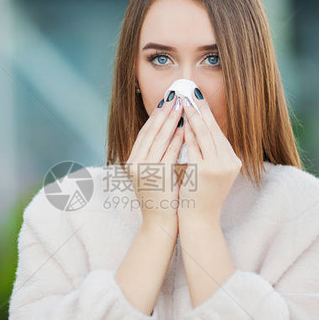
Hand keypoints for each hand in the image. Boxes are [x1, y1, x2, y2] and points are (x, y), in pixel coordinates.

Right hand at [124, 96, 185, 235]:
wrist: (159, 224)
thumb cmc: (161, 200)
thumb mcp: (153, 175)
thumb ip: (157, 155)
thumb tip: (171, 131)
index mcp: (132, 162)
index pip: (145, 133)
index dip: (156, 116)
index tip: (166, 100)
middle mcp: (135, 163)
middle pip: (150, 131)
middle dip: (164, 112)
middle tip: (175, 95)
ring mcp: (145, 169)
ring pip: (159, 138)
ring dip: (172, 120)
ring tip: (182, 105)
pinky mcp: (158, 175)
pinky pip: (169, 151)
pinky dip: (177, 138)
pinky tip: (186, 127)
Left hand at [178, 94, 241, 224]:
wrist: (199, 222)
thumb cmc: (200, 197)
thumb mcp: (208, 172)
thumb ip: (207, 153)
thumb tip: (194, 128)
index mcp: (232, 161)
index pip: (217, 132)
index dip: (206, 113)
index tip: (197, 97)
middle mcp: (229, 162)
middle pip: (212, 129)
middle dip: (200, 108)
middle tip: (190, 89)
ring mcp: (219, 167)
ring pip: (203, 135)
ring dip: (192, 116)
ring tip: (184, 99)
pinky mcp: (206, 172)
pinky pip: (194, 147)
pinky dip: (187, 134)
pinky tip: (180, 122)